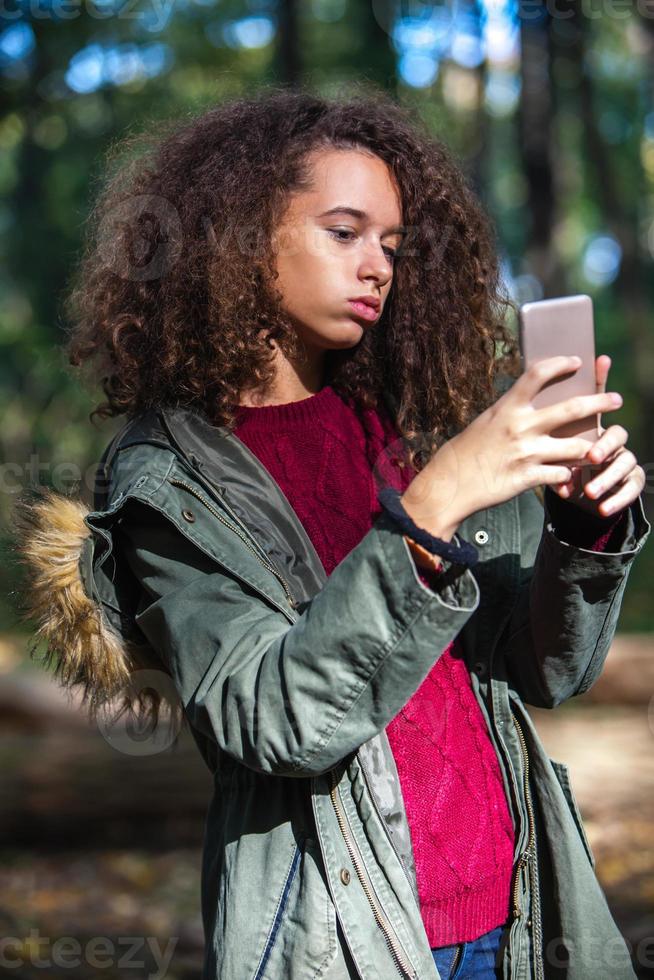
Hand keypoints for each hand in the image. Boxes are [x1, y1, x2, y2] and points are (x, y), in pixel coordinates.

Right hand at [400, 355, 624, 534]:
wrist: (450, 483)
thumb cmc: (468, 450)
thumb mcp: (487, 421)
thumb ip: (512, 411)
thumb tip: (533, 399)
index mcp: (508, 407)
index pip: (538, 374)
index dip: (561, 364)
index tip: (577, 361)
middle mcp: (520, 427)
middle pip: (572, 408)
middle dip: (600, 402)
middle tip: (616, 399)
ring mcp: (526, 453)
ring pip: (576, 447)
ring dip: (592, 448)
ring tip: (601, 447)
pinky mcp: (528, 478)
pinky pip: (562, 475)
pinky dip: (569, 476)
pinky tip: (570, 476)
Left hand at [549, 354, 645, 517]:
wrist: (585, 493)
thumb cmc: (559, 462)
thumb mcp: (550, 444)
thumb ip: (547, 426)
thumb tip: (532, 399)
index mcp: (592, 424)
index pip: (598, 399)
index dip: (601, 379)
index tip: (600, 360)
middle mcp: (612, 438)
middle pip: (617, 435)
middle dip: (605, 446)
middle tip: (592, 457)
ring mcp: (624, 458)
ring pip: (626, 463)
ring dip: (607, 478)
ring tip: (591, 492)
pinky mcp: (630, 482)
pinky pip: (631, 489)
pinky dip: (617, 500)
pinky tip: (603, 510)